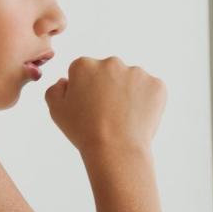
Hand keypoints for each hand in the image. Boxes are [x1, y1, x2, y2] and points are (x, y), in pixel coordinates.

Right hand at [44, 56, 165, 157]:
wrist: (116, 148)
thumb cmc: (83, 130)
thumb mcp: (55, 109)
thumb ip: (55, 89)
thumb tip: (66, 81)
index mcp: (84, 65)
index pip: (83, 71)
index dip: (84, 89)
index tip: (87, 105)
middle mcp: (111, 62)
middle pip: (108, 72)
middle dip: (106, 86)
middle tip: (105, 111)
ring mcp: (137, 72)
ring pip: (130, 79)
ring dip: (127, 92)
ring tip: (122, 116)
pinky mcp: (157, 85)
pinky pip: (150, 89)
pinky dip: (146, 100)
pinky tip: (136, 115)